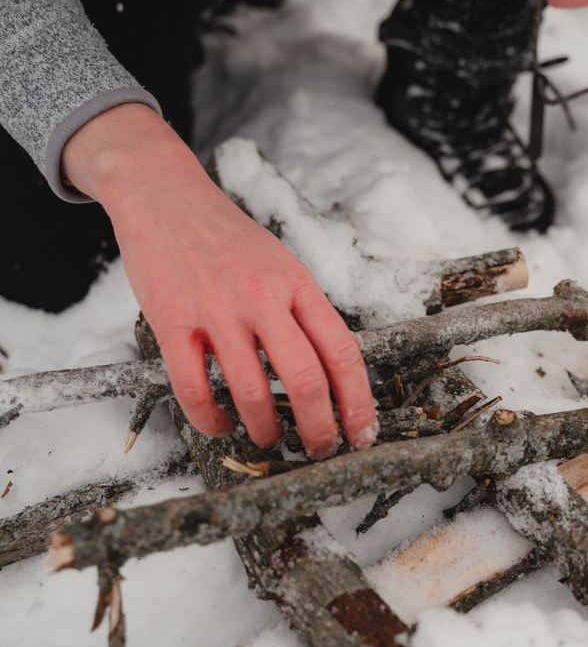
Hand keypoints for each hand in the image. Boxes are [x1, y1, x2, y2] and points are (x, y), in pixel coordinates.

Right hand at [62, 104, 376, 457]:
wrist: (166, 197)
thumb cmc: (227, 236)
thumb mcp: (280, 262)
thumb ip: (302, 309)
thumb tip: (329, 368)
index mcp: (296, 283)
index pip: (342, 350)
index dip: (358, 401)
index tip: (363, 433)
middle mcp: (262, 297)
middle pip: (305, 379)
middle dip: (320, 429)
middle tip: (321, 449)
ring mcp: (216, 310)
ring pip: (251, 391)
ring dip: (266, 430)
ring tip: (270, 440)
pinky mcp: (172, 321)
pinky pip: (193, 388)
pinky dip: (210, 420)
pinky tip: (219, 425)